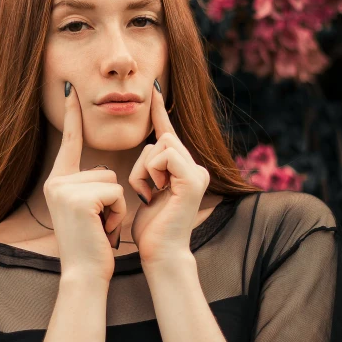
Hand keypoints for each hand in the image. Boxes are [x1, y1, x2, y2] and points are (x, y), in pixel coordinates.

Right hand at [43, 81, 126, 286]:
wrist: (84, 274)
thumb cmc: (92, 244)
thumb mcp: (88, 210)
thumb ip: (90, 187)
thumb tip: (106, 173)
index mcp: (57, 182)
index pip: (70, 143)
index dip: (72, 116)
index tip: (70, 89)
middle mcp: (56, 182)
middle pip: (104, 169)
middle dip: (112, 198)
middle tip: (98, 224)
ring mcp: (64, 189)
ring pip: (112, 180)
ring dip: (116, 206)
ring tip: (100, 226)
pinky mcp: (79, 198)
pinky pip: (116, 192)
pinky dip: (118, 213)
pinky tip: (104, 229)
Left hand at [128, 80, 209, 265]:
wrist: (160, 253)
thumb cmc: (150, 229)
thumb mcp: (147, 191)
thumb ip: (151, 170)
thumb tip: (147, 150)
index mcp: (185, 169)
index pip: (168, 134)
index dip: (160, 112)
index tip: (154, 88)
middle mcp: (196, 168)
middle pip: (161, 139)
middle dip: (143, 163)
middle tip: (145, 191)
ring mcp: (198, 172)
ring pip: (161, 145)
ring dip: (143, 170)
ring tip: (149, 195)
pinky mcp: (193, 179)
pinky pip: (163, 155)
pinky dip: (150, 173)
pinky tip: (153, 194)